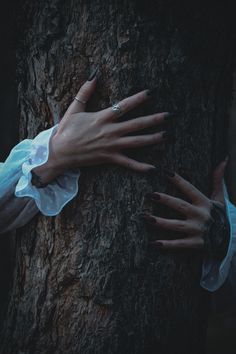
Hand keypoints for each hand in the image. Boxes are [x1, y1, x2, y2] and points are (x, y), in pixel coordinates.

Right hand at [34, 71, 170, 183]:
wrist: (60, 153)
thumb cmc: (66, 131)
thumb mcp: (74, 109)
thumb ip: (85, 92)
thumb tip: (94, 75)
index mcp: (103, 117)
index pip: (124, 105)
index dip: (138, 99)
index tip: (150, 93)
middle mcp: (110, 131)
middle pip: (137, 124)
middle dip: (154, 119)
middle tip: (169, 116)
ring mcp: (112, 146)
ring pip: (136, 142)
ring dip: (153, 139)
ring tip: (166, 135)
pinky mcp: (110, 158)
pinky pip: (128, 163)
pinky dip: (141, 167)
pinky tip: (153, 168)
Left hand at [141, 159, 228, 256]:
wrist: (230, 238)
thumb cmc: (219, 215)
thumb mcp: (219, 197)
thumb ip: (217, 179)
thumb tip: (223, 159)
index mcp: (204, 203)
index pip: (189, 189)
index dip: (178, 180)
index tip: (164, 172)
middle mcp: (201, 216)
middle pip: (180, 206)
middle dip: (165, 200)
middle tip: (150, 194)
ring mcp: (198, 231)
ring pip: (177, 225)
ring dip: (161, 222)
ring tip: (146, 217)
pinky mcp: (196, 244)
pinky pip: (179, 244)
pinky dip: (166, 245)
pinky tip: (152, 243)